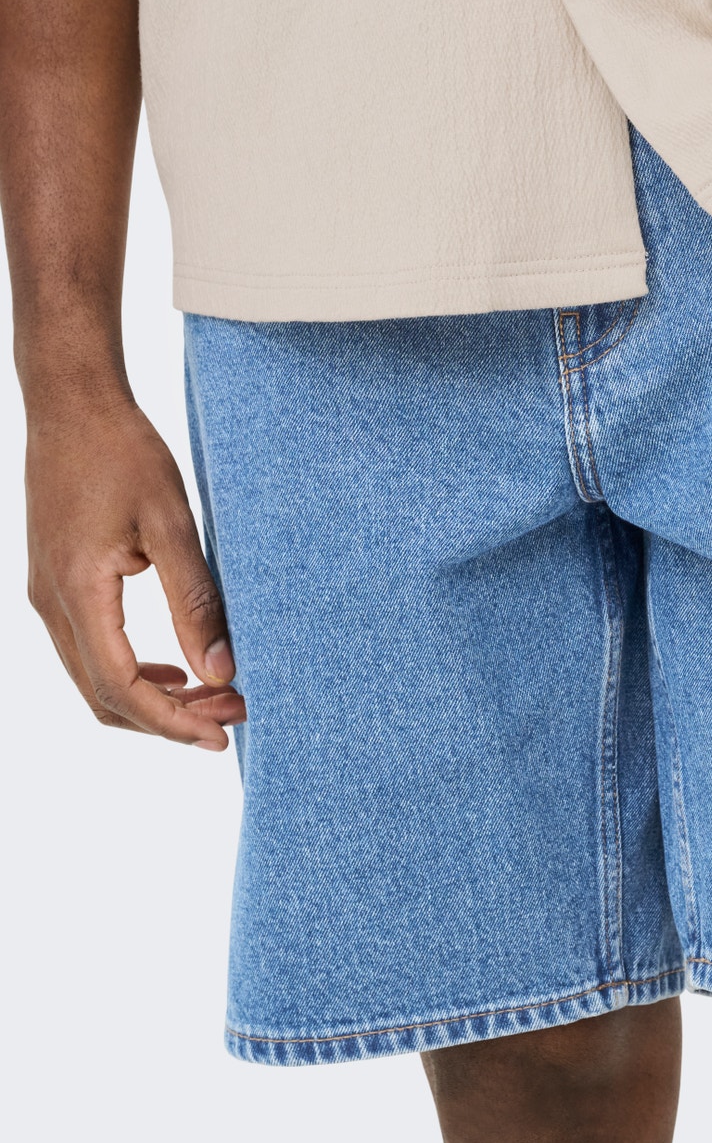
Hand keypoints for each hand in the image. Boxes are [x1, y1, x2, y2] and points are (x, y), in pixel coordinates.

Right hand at [25, 393, 245, 747]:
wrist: (73, 405)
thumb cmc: (124, 453)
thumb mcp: (172, 524)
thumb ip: (196, 600)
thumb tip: (222, 670)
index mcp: (79, 592)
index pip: (122, 688)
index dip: (173, 722)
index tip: (222, 737)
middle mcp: (52, 604)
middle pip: (104, 697)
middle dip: (169, 717)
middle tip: (232, 715)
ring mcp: (47, 595)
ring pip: (94, 679)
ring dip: (152, 697)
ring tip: (214, 692)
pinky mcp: (55, 582)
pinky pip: (89, 650)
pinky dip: (132, 671)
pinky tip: (176, 666)